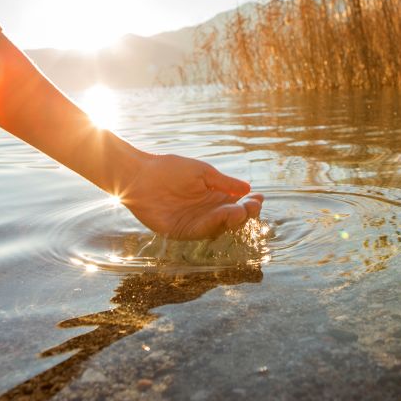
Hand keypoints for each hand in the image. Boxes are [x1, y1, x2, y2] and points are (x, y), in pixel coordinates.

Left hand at [122, 154, 263, 239]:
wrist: (140, 175)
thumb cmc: (169, 169)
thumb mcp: (202, 173)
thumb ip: (224, 183)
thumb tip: (248, 188)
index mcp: (213, 198)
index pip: (237, 205)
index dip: (249, 203)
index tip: (260, 197)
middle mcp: (206, 213)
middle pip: (231, 219)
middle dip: (245, 214)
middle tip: (253, 206)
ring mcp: (194, 224)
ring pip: (219, 227)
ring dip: (232, 220)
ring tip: (241, 211)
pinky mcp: (180, 232)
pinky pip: (201, 231)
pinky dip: (214, 224)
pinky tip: (224, 214)